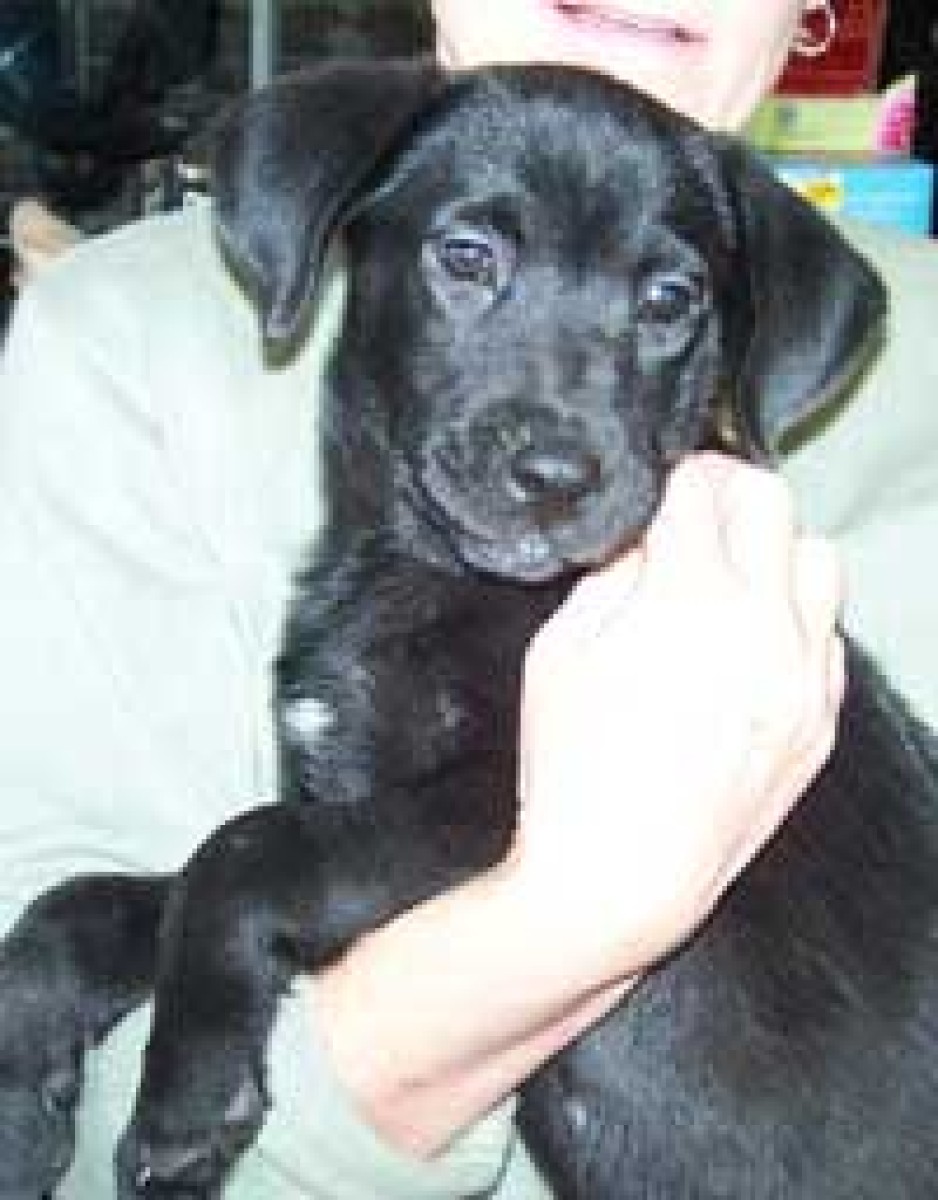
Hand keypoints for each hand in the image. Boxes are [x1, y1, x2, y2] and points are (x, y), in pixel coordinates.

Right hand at [512, 452, 844, 977]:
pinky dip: (794, 619)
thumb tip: (647, 539)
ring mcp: (803, 679)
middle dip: (728, 491)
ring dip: (774, 549)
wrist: (621, 878)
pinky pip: (827, 636)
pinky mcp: (819, 722)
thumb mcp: (557, 652)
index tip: (659, 485)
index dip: (672, 475)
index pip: (699, 489)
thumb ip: (610, 576)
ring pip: (821, 561)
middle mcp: (765, 629)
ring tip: (729, 577)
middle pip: (773, 502)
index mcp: (691, 602)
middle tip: (693, 512)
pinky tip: (748, 644)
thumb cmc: (571, 767)